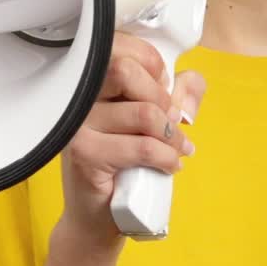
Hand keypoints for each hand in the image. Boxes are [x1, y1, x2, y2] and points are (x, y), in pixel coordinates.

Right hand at [59, 31, 205, 247]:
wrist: (99, 217)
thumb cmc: (124, 167)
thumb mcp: (156, 124)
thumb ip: (178, 96)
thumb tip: (189, 83)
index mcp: (91, 83)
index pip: (121, 48)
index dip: (153, 64)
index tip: (163, 88)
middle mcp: (77, 99)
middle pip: (127, 71)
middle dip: (161, 98)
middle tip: (169, 121)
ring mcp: (77, 126)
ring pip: (144, 113)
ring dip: (171, 136)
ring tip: (175, 150)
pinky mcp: (85, 154)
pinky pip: (143, 147)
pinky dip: (166, 158)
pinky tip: (168, 166)